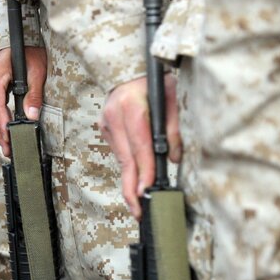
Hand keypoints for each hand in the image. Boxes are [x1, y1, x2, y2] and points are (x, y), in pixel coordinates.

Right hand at [0, 47, 46, 156]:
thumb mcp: (36, 70)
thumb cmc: (28, 50)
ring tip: (8, 144)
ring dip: (1, 125)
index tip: (8, 139)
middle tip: (9, 150)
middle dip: (2, 131)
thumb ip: (33, 94)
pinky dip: (0, 116)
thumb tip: (31, 116)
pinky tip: (5, 129)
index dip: (3, 125)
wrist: (18, 37)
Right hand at [99, 74, 180, 218]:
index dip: (144, 172)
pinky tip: (136, 177)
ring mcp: (106, 122)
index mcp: (131, 107)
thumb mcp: (173, 98)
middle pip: (125, 159)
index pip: (140, 147)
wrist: (130, 69)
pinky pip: (119, 151)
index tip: (147, 192)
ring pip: (121, 158)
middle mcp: (114, 116)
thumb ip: (174, 128)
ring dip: (130, 179)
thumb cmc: (155, 81)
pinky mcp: (105, 127)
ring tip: (137, 201)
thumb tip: (172, 158)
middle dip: (131, 187)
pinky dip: (128, 164)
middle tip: (137, 210)